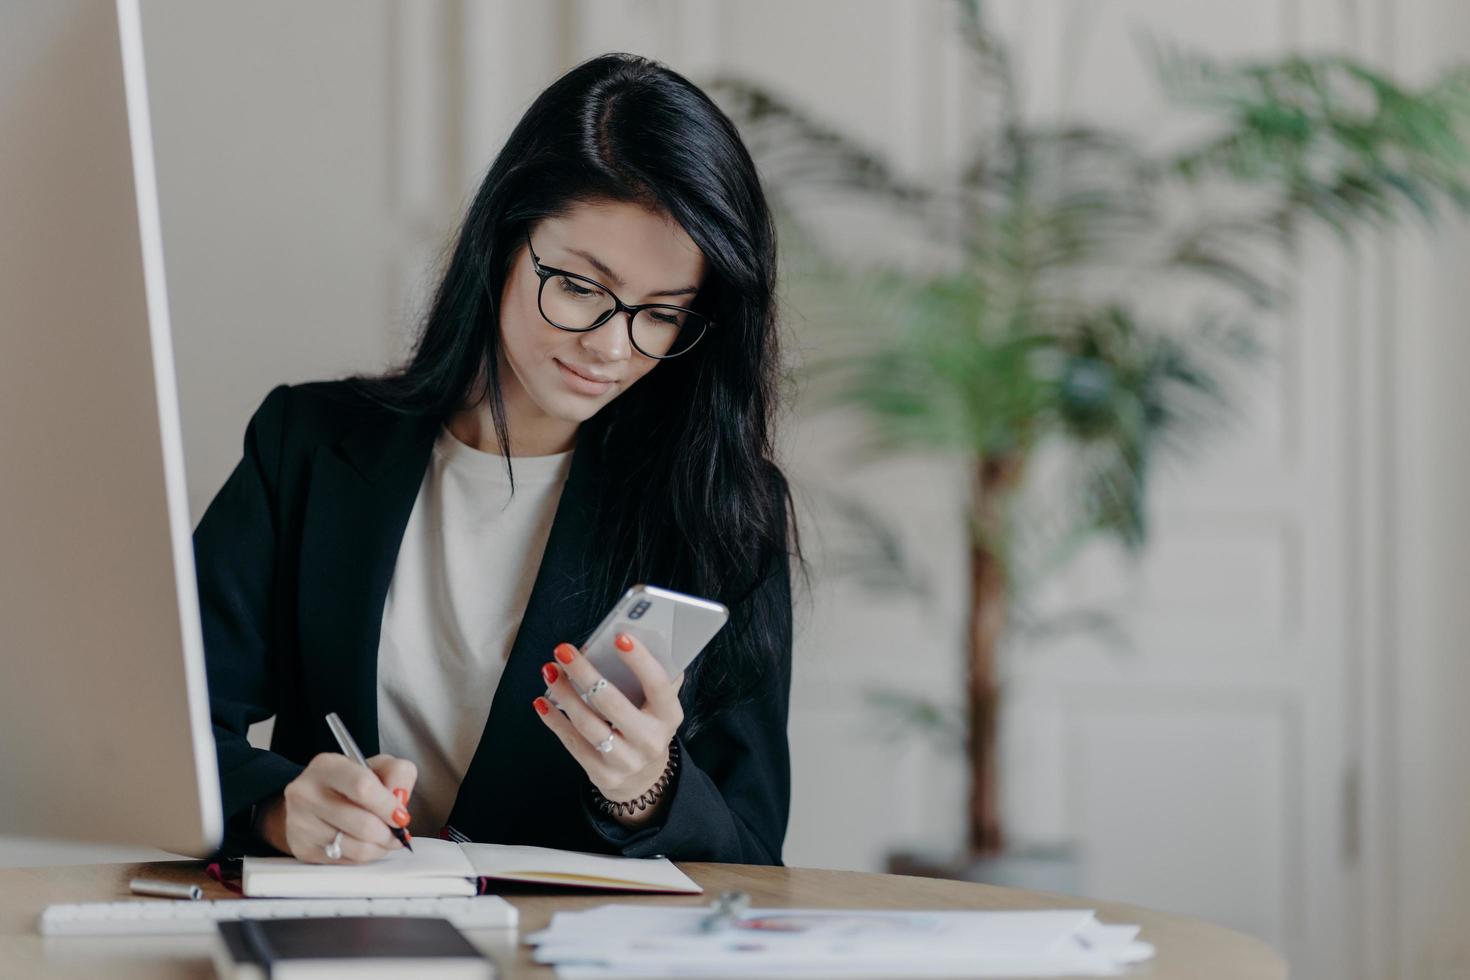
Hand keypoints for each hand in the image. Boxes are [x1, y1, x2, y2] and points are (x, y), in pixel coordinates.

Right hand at [254, 753, 416, 862]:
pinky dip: (365, 856)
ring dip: (380, 847)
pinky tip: (366, 844)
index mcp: (327, 766)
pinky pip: (347, 861)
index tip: (401, 816)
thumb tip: (400, 801)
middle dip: (389, 832)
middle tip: (397, 832)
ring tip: (385, 839)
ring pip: (358, 848)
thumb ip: (397, 774)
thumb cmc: (349, 783)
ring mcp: (301, 824)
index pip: (363, 787)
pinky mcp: (303, 849)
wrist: (310, 802)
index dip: (389, 806)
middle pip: (363, 824)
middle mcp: (307, 794)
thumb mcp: (376, 766)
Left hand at [533, 633, 682, 824]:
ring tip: (550, 671)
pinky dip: (554, 720)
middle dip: (584, 673)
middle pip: (612, 703)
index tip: (619, 637)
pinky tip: (542, 701)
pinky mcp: (602, 774)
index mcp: (669, 716)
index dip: (640, 660)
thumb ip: (650, 677)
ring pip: (588, 724)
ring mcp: (626, 760)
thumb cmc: (646, 724)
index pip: (657, 684)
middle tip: (564, 651)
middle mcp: (650, 740)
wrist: (643, 777)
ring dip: (565, 694)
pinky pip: (573, 743)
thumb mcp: (658, 705)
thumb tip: (630, 639)